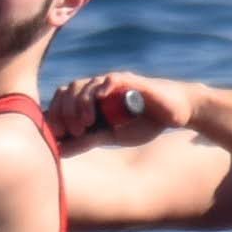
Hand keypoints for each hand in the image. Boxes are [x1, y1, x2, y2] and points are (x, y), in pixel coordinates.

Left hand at [49, 71, 198, 148]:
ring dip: (81, 104)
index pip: (62, 98)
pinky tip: (99, 99)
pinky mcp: (130, 81)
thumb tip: (58, 151)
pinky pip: (111, 80)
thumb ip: (87, 140)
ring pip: (86, 85)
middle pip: (69, 90)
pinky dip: (102, 88)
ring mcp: (113, 83)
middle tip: (70, 131)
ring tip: (85, 124)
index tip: (55, 134)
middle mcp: (98, 88)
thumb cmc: (144, 124)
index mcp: (90, 99)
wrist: (177, 113)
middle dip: (64, 111)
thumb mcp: (112, 136)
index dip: (54, 114)